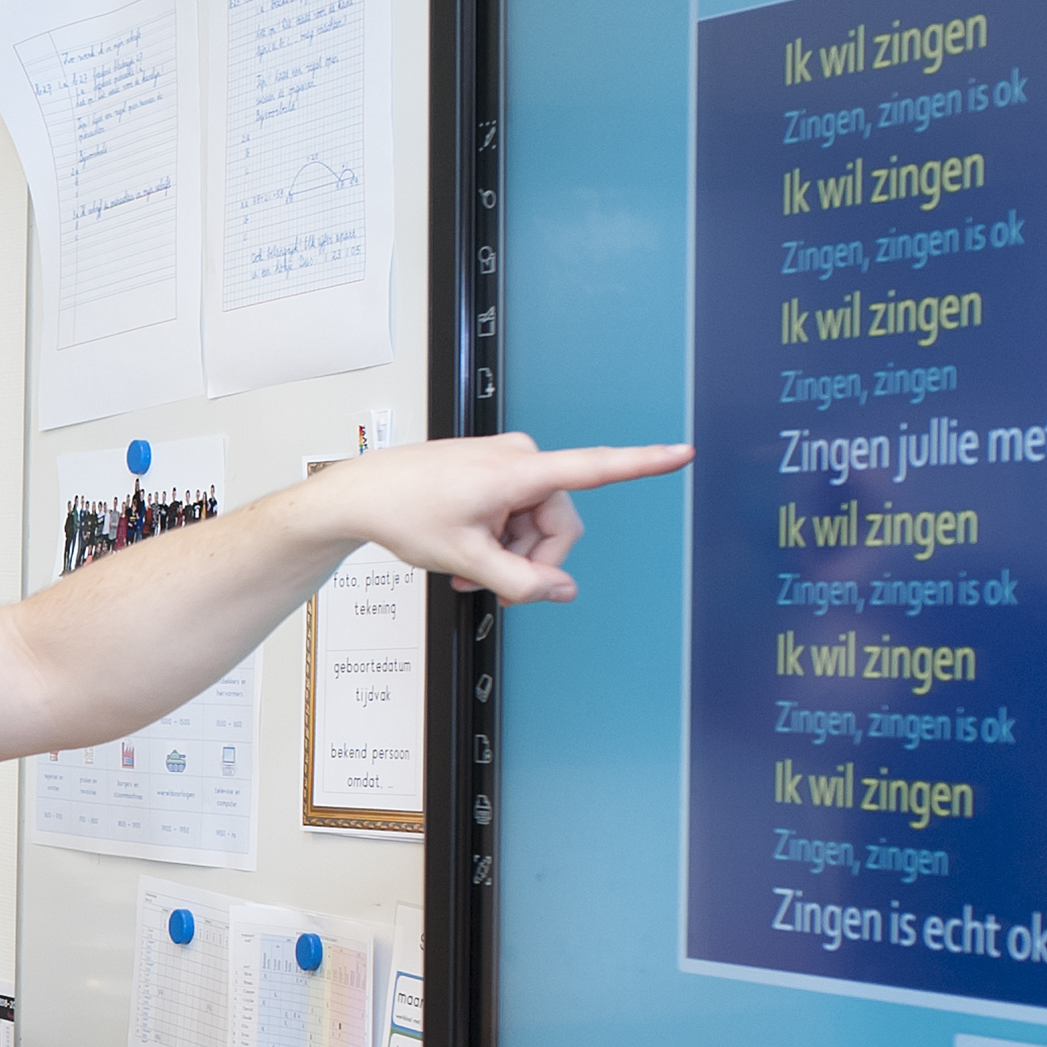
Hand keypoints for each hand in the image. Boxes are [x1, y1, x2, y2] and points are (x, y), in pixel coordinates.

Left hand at [301, 431, 692, 604]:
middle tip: (487, 583)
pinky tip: (468, 549)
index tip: (682, 453)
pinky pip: (518, 512)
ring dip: (511, 553)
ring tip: (468, 567)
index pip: (595, 468)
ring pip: (538, 524)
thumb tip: (563, 592)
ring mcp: (508, 461)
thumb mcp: (466, 560)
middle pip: (560, 524)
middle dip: (531, 558)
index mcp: (518, 472)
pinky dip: (500, 537)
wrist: (363, 493)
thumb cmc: (405, 513)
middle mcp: (521, 457)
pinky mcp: (497, 468)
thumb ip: (520, 582)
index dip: (643, 464)